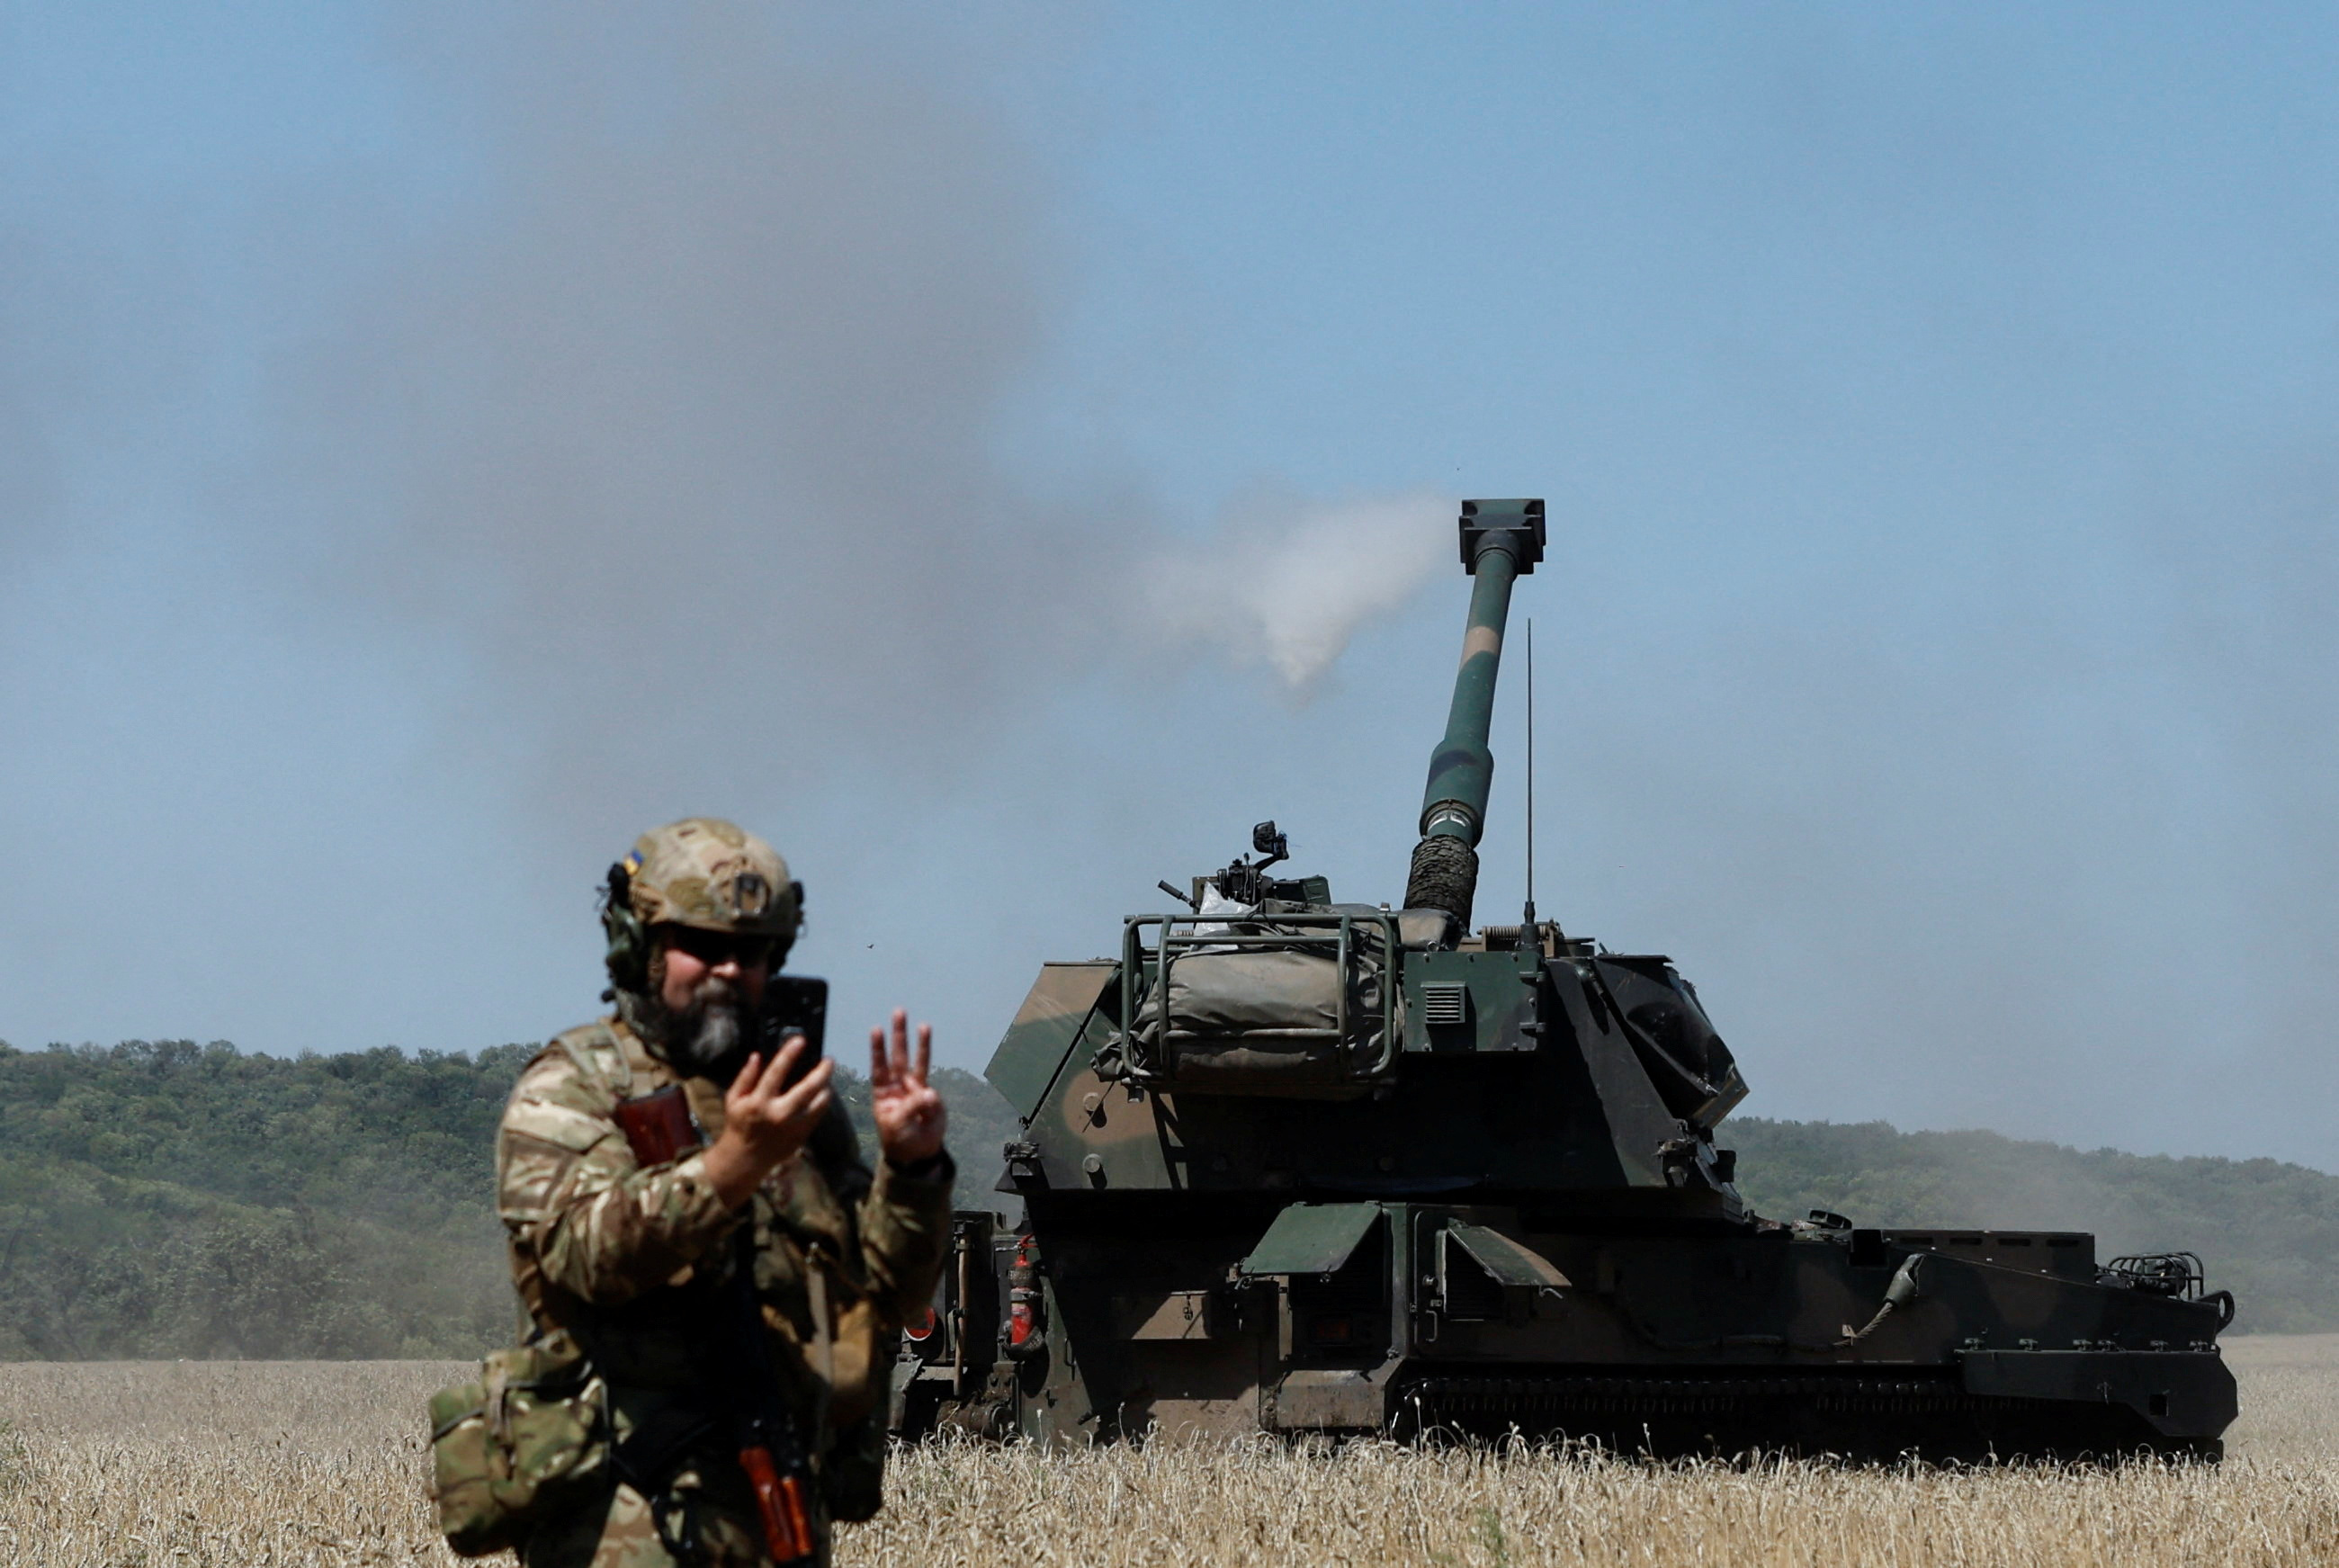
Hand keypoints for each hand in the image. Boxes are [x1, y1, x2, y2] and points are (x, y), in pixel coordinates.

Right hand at [701, 1035, 834, 1207]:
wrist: (745, 1159)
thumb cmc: (739, 1124)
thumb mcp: (734, 1099)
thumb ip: (745, 1077)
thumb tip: (756, 1056)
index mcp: (759, 1102)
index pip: (777, 1072)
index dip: (789, 1054)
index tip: (801, 1040)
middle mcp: (779, 1113)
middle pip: (808, 1088)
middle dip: (822, 1071)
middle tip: (829, 1060)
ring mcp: (793, 1126)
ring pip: (819, 1103)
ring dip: (826, 1087)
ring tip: (827, 1078)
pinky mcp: (802, 1136)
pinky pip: (818, 1115)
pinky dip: (822, 1103)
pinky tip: (822, 1094)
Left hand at [870, 1008, 945, 1166]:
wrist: (916, 1153)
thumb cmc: (900, 1139)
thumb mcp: (898, 1125)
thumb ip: (912, 1108)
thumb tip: (930, 1093)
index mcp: (883, 1093)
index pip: (879, 1067)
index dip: (878, 1049)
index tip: (876, 1030)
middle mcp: (898, 1086)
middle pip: (898, 1056)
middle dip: (898, 1035)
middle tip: (898, 1012)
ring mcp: (915, 1089)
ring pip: (918, 1062)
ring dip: (920, 1043)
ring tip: (922, 1025)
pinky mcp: (931, 1097)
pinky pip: (933, 1087)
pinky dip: (935, 1094)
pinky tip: (929, 1106)